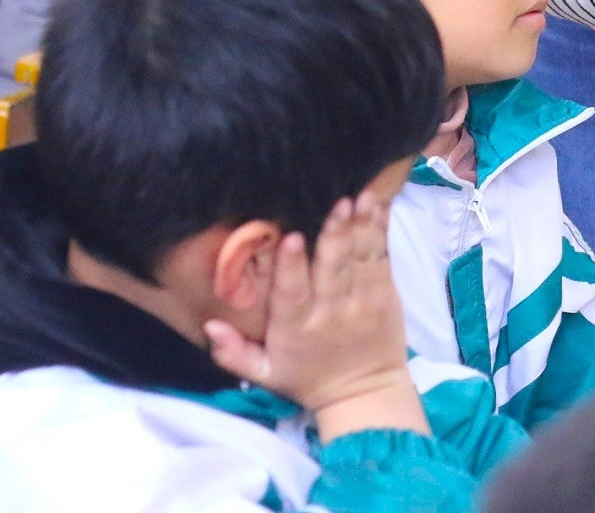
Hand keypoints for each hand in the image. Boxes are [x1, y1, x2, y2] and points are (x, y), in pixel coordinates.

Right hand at [202, 191, 426, 440]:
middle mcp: (331, 313)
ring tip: (360, 198)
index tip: (289, 237)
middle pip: (331, 269)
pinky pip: (382, 258)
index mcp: (296, 330)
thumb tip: (209, 325)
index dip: (289, 266)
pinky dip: (380, 231)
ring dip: (361, 226)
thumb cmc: (308, 379)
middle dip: (333, 235)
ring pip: (360, 259)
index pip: (291, 295)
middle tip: (335, 203)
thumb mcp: (264, 374)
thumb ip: (233, 352)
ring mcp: (362, 302)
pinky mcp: (385, 294)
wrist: (364, 394)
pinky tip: (378, 206)